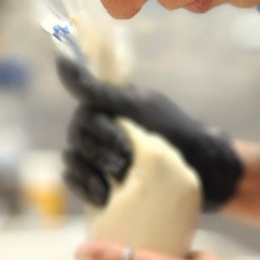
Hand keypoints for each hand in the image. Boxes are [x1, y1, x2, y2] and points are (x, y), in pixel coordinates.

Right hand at [58, 56, 243, 211]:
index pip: (85, 115)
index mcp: (107, 106)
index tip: (125, 143)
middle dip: (103, 155)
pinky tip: (103, 198)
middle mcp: (97, 127)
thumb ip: (102, 92)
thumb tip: (61, 62)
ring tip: (115, 187)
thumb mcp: (141, 108)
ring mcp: (94, 154)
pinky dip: (85, 188)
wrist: (198, 170)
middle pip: (78, 139)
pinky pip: (74, 180)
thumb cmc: (173, 133)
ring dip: (92, 174)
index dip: (103, 132)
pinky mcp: (95, 178)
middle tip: (128, 166)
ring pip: (73, 160)